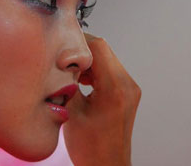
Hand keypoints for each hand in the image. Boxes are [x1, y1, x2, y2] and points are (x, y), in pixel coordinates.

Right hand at [64, 34, 140, 165]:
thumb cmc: (91, 148)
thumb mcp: (71, 111)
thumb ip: (67, 82)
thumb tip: (60, 63)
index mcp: (115, 88)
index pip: (99, 47)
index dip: (78, 42)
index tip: (62, 45)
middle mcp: (127, 84)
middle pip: (104, 51)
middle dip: (82, 52)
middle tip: (63, 60)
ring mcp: (130, 88)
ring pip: (108, 60)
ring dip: (89, 62)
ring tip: (72, 74)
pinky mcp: (128, 93)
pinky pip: (111, 71)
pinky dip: (96, 71)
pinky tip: (82, 82)